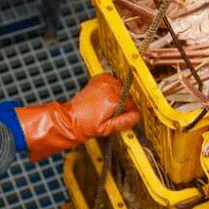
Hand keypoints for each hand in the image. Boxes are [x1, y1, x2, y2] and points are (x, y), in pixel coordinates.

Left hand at [15, 74, 141, 160]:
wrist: (70, 119)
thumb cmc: (85, 125)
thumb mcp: (108, 129)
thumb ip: (126, 121)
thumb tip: (138, 116)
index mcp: (113, 100)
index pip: (131, 104)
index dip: (129, 112)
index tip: (125, 117)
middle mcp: (109, 88)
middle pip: (127, 95)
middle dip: (123, 103)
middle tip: (113, 112)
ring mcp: (103, 81)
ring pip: (121, 87)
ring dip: (118, 94)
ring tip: (107, 105)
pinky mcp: (98, 79)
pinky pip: (112, 80)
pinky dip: (112, 87)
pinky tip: (105, 96)